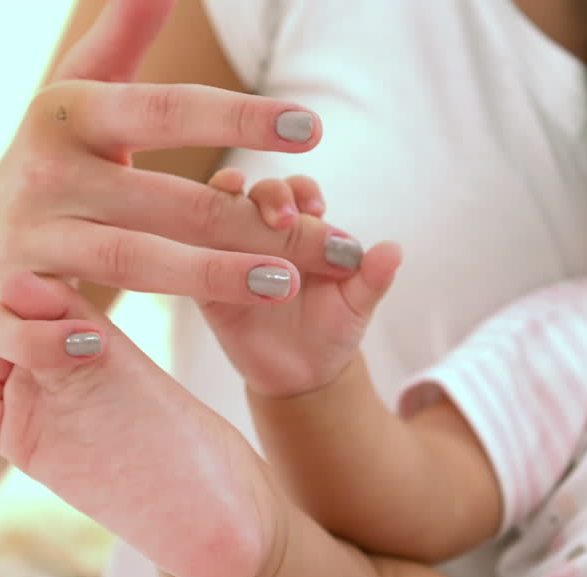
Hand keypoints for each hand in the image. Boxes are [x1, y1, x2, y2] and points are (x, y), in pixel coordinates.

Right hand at [0, 0, 353, 345]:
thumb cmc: (52, 165)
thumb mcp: (76, 98)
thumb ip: (121, 41)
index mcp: (67, 118)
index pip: (163, 111)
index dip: (236, 117)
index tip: (311, 126)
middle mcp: (45, 178)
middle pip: (162, 201)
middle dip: (249, 222)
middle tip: (329, 243)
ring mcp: (20, 245)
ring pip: (123, 261)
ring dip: (203, 275)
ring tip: (284, 285)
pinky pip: (31, 328)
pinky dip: (58, 339)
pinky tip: (102, 347)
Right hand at [202, 168, 401, 396]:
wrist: (303, 375)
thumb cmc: (333, 329)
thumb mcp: (357, 304)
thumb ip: (372, 276)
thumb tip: (394, 251)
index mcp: (302, 226)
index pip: (298, 192)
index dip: (303, 192)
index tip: (315, 209)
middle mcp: (263, 230)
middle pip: (256, 194)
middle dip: (267, 196)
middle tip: (282, 218)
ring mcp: (231, 252)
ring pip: (219, 215)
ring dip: (223, 204)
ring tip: (232, 204)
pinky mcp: (206, 281)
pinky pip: (192, 258)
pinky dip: (193, 249)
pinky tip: (203, 254)